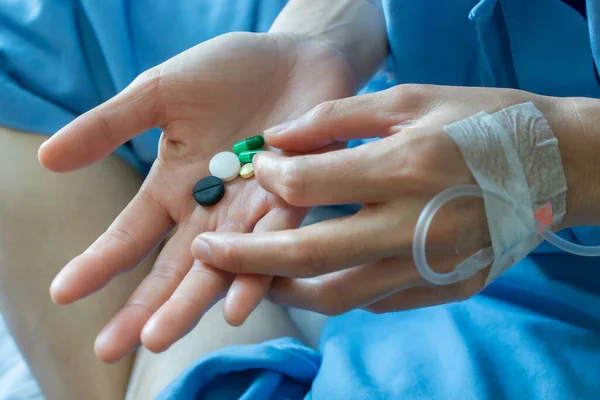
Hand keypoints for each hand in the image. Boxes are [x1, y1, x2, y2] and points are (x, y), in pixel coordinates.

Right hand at [39, 32, 355, 360]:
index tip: (64, 292)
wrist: (291, 56)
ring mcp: (254, 211)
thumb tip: (47, 159)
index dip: (98, 263)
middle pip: (174, 269)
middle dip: (143, 307)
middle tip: (110, 347)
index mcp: (176, 187)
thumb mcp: (159, 93)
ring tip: (158, 337)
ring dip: (190, 302)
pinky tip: (236, 304)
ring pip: (221, 267)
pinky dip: (256, 271)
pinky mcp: (295, 199)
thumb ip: (111, 125)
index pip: (131, 235)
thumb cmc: (227, 73)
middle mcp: (213, 211)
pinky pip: (276, 243)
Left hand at [191, 84, 592, 314]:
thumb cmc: (481, 119)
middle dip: (246, 257)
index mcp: (406, 167)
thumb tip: (277, 137)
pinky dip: (335, 289)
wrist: (556, 163)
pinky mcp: (444, 287)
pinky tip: (313, 276)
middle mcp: (415, 225)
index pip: (309, 185)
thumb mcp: (411, 99)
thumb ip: (338, 118)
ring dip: (284, 287)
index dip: (269, 178)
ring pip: (337, 295)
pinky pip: (375, 300)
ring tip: (252, 273)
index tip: (257, 170)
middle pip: (309, 255)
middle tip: (207, 254)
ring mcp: (431, 266)